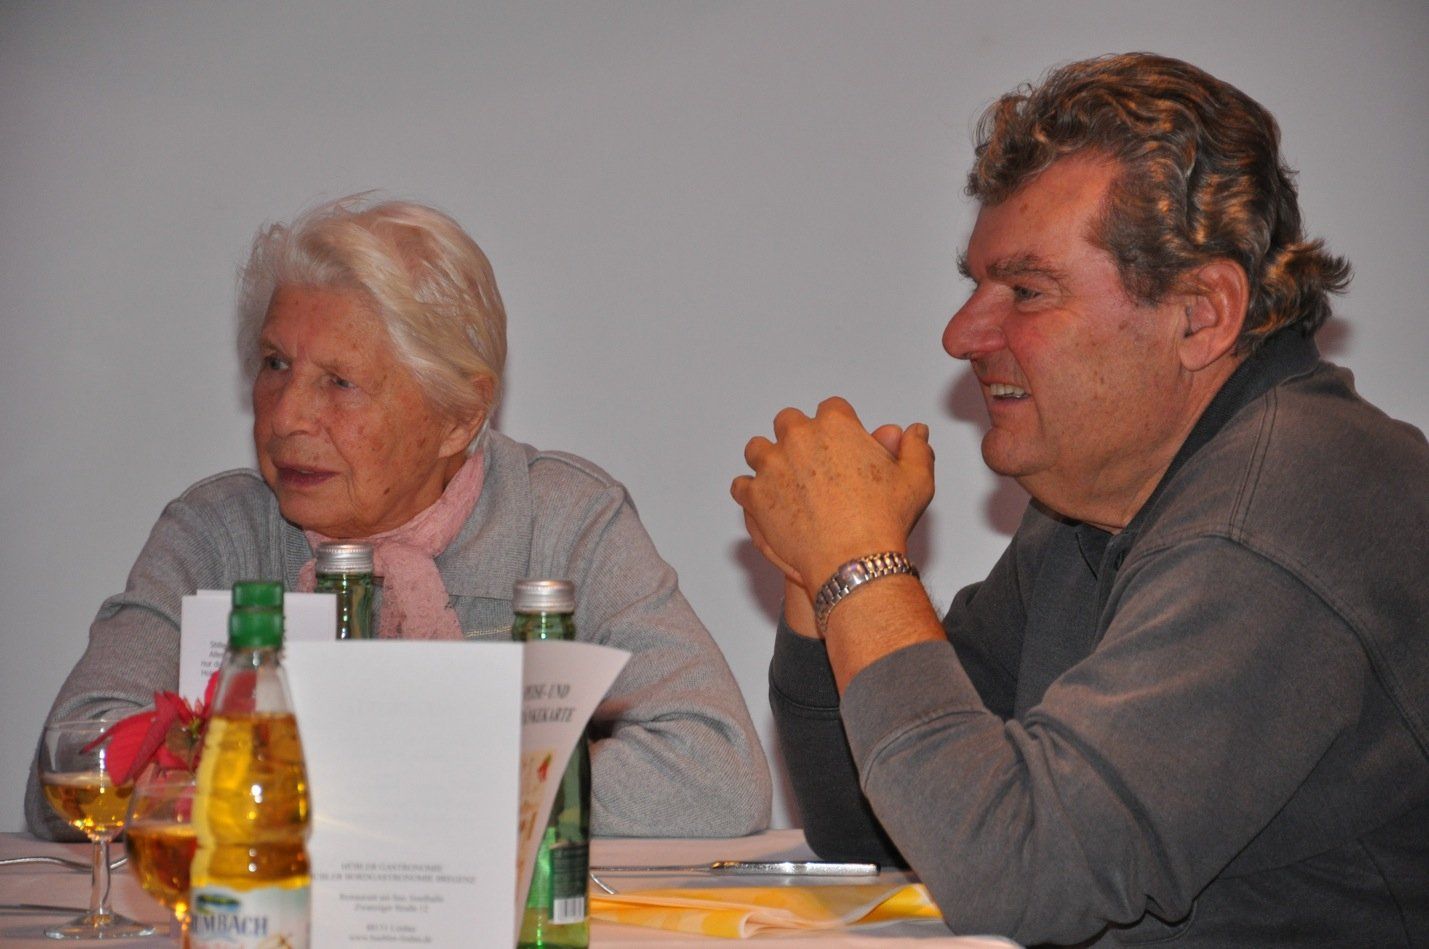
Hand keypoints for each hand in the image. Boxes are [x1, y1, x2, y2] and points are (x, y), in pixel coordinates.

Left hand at [731, 397, 933, 594]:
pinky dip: (750, 492)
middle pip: (789, 422)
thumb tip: (915, 432)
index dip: (836, 425)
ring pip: (758, 449)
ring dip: (768, 460)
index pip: (831, 409)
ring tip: (783, 480)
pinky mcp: (754, 496)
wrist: (854, 560)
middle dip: (798, 437)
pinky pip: (741, 485)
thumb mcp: (915, 480)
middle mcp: (798, 438)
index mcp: (836, 425)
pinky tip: (766, 503)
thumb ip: (915, 449)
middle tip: (811, 462)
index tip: (840, 444)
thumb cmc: (884, 520)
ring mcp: (771, 466)